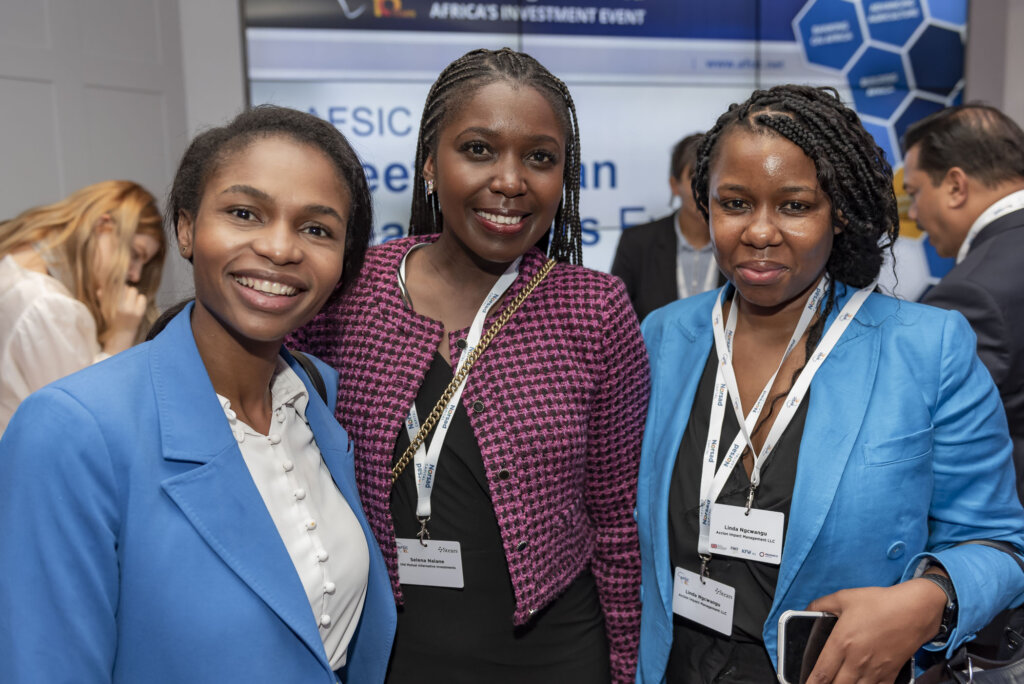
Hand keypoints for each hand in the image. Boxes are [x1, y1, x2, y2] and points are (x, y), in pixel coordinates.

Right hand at [102, 285, 146, 354]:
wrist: (122, 334)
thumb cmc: (112, 321)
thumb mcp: (105, 310)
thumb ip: (102, 300)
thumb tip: (100, 289)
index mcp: (116, 306)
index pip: (120, 289)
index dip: (120, 287)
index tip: (118, 288)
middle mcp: (126, 308)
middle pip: (130, 289)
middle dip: (127, 290)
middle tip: (124, 294)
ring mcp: (135, 311)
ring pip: (136, 293)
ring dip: (133, 294)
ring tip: (129, 299)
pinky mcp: (141, 313)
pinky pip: (142, 298)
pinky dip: (140, 298)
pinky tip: (135, 303)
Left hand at [803, 578, 945, 682]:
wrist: (914, 610)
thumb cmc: (878, 602)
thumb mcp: (844, 597)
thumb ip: (820, 605)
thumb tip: (806, 611)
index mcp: (842, 643)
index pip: (821, 673)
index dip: (811, 682)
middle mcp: (856, 661)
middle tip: (822, 682)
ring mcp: (875, 671)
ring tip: (840, 682)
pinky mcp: (890, 674)